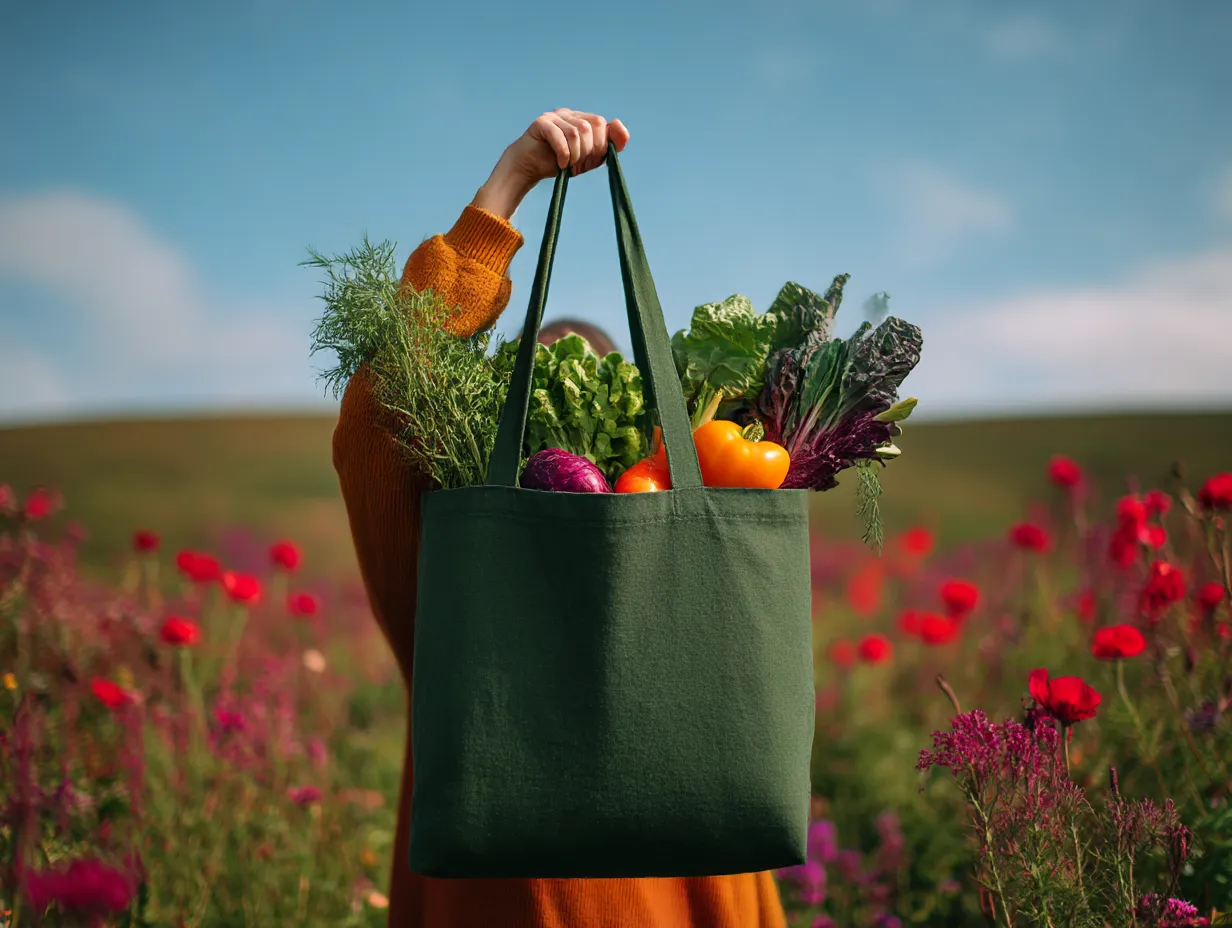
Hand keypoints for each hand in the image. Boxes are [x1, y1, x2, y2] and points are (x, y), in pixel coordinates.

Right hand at [506, 109, 629, 178]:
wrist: (528, 168)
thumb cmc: (558, 164)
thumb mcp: (587, 159)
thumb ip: (605, 147)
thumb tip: (618, 125)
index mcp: (580, 119)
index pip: (602, 124)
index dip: (601, 145)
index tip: (591, 161)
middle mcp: (568, 114)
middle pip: (592, 126)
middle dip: (590, 150)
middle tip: (579, 165)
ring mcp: (554, 116)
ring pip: (577, 132)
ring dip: (576, 155)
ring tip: (569, 165)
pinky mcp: (541, 123)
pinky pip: (560, 136)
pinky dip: (564, 154)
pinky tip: (560, 164)